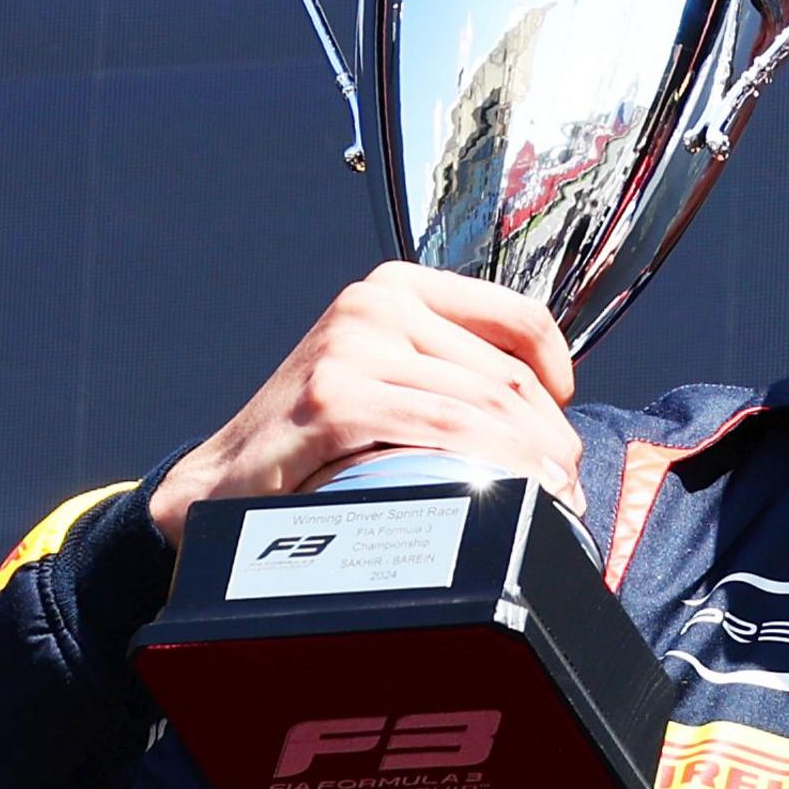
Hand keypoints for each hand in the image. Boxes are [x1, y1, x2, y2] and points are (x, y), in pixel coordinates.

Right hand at [148, 263, 582, 545]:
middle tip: (569, 483)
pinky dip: (492, 464)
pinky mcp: (334, 398)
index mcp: (394, 288)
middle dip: (551, 436)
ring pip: (481, 404)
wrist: (219, 483)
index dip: (557, 371)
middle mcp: (373, 305)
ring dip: (533, 458)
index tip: (564, 419)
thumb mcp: (380, 375)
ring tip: (553, 500)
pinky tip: (515, 495)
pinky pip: (442, 427)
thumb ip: (444, 368)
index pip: (516, 317)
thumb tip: (543, 406)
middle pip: (505, 374)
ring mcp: (351, 348)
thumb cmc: (310, 440)